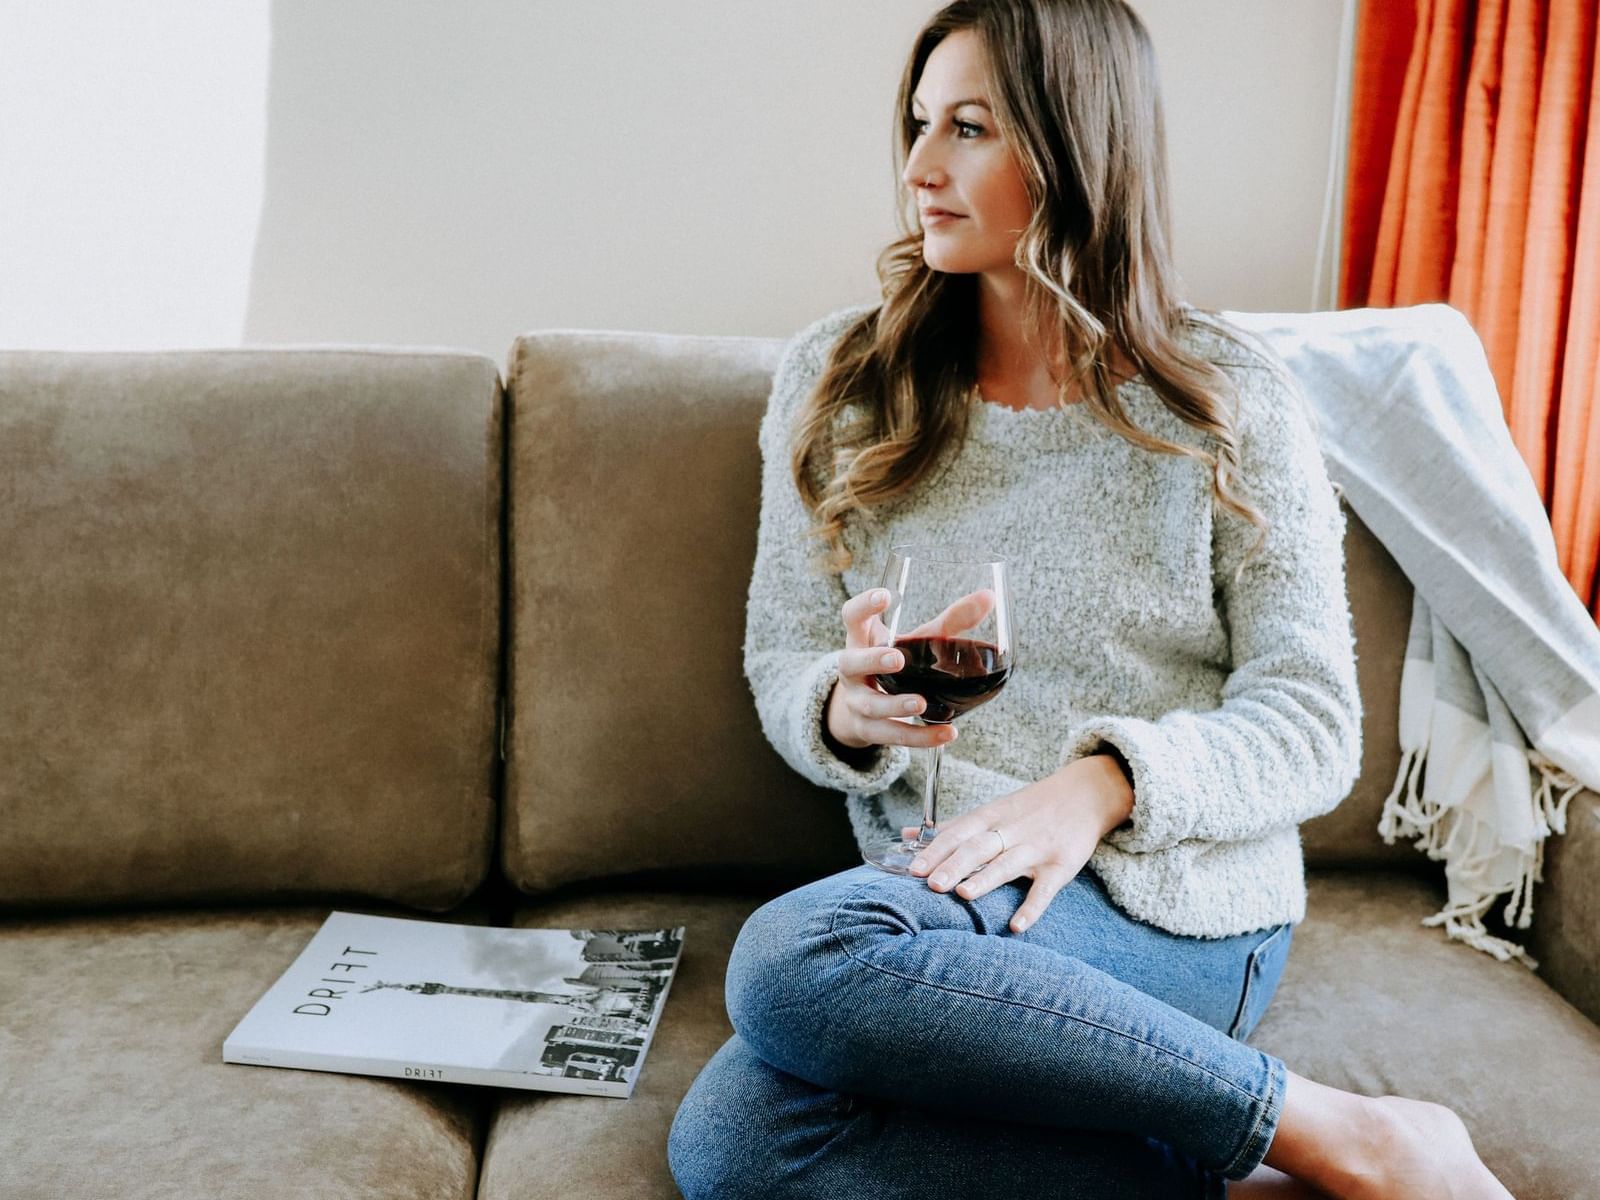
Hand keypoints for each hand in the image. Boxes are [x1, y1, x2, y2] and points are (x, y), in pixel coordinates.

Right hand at [825, 587, 970, 753]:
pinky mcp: (869, 730)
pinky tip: (946, 735)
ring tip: (920, 703)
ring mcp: (857, 702)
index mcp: (861, 639)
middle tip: (898, 659)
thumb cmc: (896, 662)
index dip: (864, 605)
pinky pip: (892, 735)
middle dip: (872, 661)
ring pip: (871, 705)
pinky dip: (920, 738)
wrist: (862, 708)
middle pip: (851, 663)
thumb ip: (950, 621)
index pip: (852, 617)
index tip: (885, 596)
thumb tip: (989, 597)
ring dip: (895, 705)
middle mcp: (852, 670)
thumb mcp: (916, 640)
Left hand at [896, 758, 1127, 932]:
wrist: (1085, 794)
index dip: (935, 850)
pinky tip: (1015, 926)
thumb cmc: (1029, 807)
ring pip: (1008, 864)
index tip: (912, 868)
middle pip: (979, 846)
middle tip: (930, 883)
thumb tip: (906, 836)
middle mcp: (1012, 830)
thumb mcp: (991, 810)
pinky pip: (1045, 889)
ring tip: (963, 895)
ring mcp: (1037, 848)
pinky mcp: (1061, 865)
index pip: (958, 832)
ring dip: (986, 879)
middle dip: (954, 864)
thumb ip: (951, 827)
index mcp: (991, 816)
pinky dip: (1031, 908)